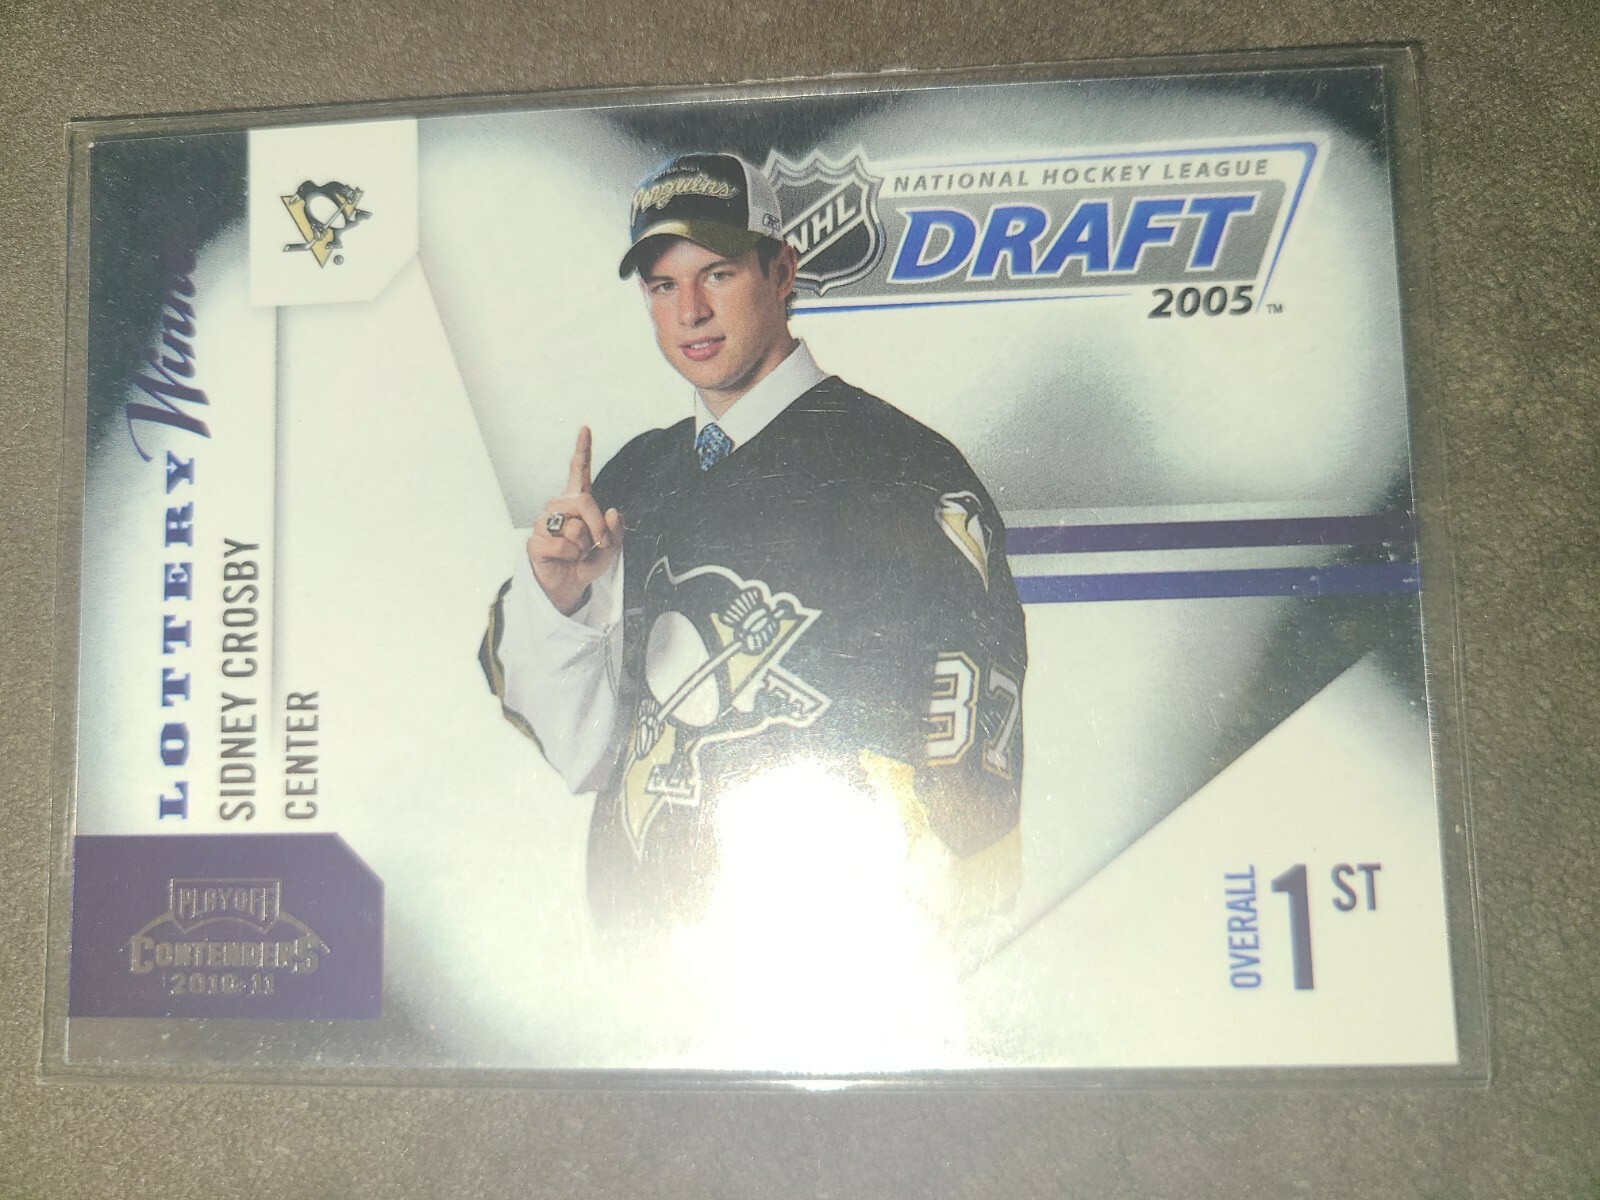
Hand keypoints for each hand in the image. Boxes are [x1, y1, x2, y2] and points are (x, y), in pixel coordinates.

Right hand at [528, 426, 623, 615]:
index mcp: (576, 501)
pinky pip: (562, 546)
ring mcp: (544, 522)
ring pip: (574, 528)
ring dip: (584, 547)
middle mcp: (558, 506)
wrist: (569, 585)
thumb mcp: (611, 547)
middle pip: (585, 501)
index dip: (582, 449)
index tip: (585, 428)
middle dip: (599, 526)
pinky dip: (571, 558)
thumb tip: (613, 512)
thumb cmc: (586, 561)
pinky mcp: (535, 542)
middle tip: (598, 543)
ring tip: (576, 552)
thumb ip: (617, 530)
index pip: (578, 471)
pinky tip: (564, 559)